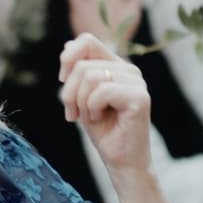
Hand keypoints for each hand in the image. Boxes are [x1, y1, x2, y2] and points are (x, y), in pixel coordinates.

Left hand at [60, 34, 151, 177]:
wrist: (121, 161)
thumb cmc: (103, 131)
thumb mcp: (82, 97)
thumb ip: (78, 71)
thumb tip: (68, 45)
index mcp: (117, 66)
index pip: (87, 40)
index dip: (68, 58)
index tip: (62, 80)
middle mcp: (130, 70)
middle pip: (83, 64)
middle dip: (70, 92)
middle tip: (74, 113)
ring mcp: (137, 83)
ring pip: (90, 77)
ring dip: (81, 102)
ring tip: (90, 117)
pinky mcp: (139, 97)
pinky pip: (101, 91)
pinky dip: (91, 108)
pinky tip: (100, 119)